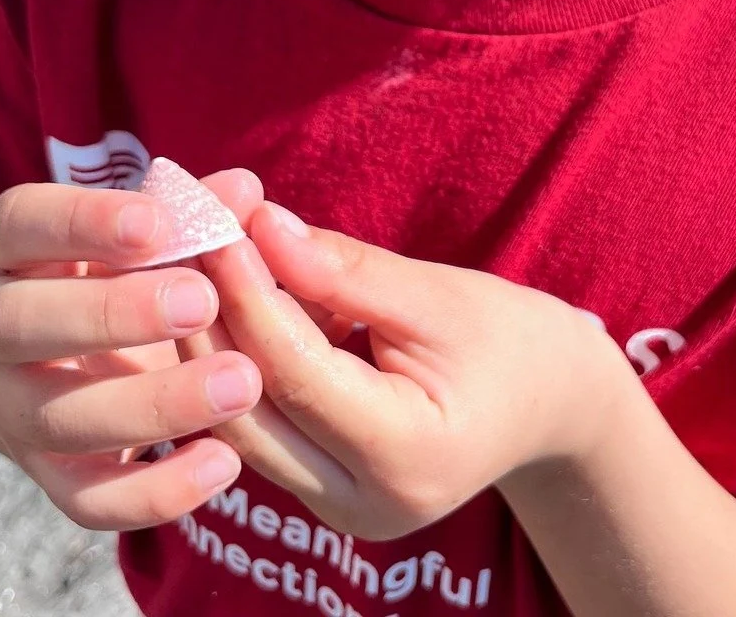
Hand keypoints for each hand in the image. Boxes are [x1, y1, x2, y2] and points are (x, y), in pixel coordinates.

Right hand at [0, 171, 266, 530]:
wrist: (36, 351)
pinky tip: (223, 462)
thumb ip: (186, 209)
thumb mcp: (129, 228)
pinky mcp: (40, 474)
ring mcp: (4, 408)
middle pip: (21, 324)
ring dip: (153, 404)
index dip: (85, 222)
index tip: (158, 224)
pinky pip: (85, 500)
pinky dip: (153, 491)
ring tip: (240, 382)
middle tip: (204, 301)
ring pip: (57, 419)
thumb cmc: (101, 266)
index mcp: (3, 246)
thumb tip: (242, 191)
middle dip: (114, 314)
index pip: (23, 223)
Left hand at [180, 203, 635, 541]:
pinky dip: (240, 358)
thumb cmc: (508, 339)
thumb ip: (347, 269)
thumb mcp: (439, 294)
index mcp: (407, 457)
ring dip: (213, 337)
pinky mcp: (321, 495)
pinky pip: (261, 423)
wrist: (548, 403)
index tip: (220, 223)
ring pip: (241, 423)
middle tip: (187, 235)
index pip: (297, 372)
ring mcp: (337, 511)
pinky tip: (228, 294)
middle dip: (211, 316)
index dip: (249, 293)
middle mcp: (361, 504)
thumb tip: (260, 227)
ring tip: (199, 255)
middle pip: (250, 409)